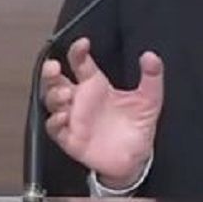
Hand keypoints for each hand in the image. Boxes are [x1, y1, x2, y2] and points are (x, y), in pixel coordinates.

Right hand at [42, 37, 163, 187]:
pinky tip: (64, 116)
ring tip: (65, 93)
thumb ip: (152, 76)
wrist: (136, 158)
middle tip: (53, 66)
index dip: (78, 51)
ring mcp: (74, 119)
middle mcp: (81, 100)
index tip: (83, 44)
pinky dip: (55, 121)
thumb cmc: (137, 125)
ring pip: (52, 102)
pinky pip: (55, 129)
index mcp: (96, 85)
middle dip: (50, 71)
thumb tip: (151, 56)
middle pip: (56, 80)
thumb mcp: (149, 98)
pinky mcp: (71, 139)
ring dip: (54, 95)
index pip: (80, 62)